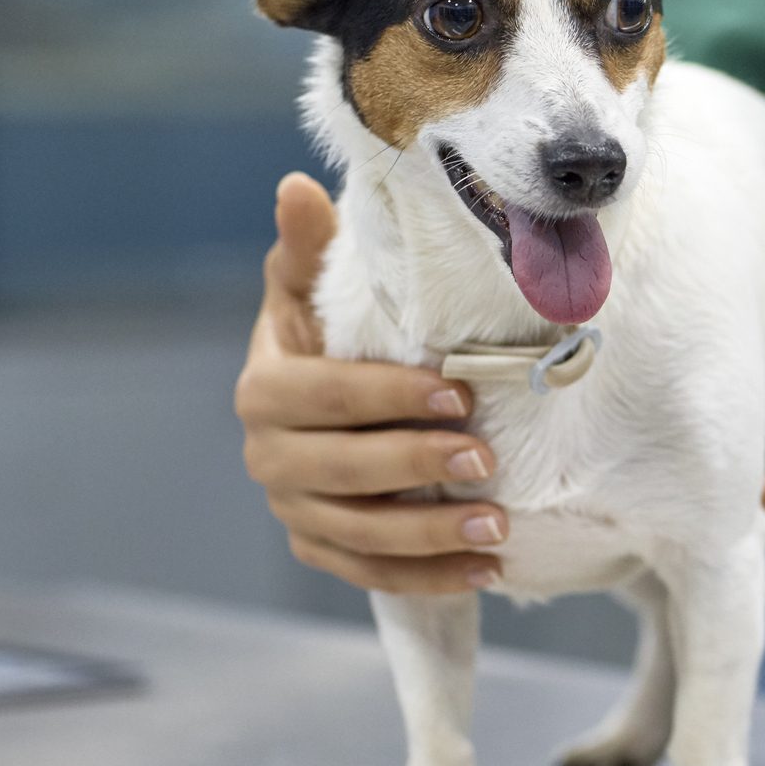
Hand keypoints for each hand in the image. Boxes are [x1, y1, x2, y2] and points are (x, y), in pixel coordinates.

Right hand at [236, 173, 507, 593]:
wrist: (338, 395)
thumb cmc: (336, 330)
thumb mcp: (321, 286)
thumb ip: (311, 247)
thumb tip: (298, 187)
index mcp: (266, 388)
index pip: (322, 397)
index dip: (386, 397)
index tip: (457, 394)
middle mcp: (269, 455)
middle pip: (340, 471)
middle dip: (416, 466)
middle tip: (486, 460)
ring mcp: (294, 508)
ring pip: (358, 533)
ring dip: (429, 536)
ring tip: (498, 529)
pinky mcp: (321, 546)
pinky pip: (370, 573)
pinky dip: (428, 577)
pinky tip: (487, 570)